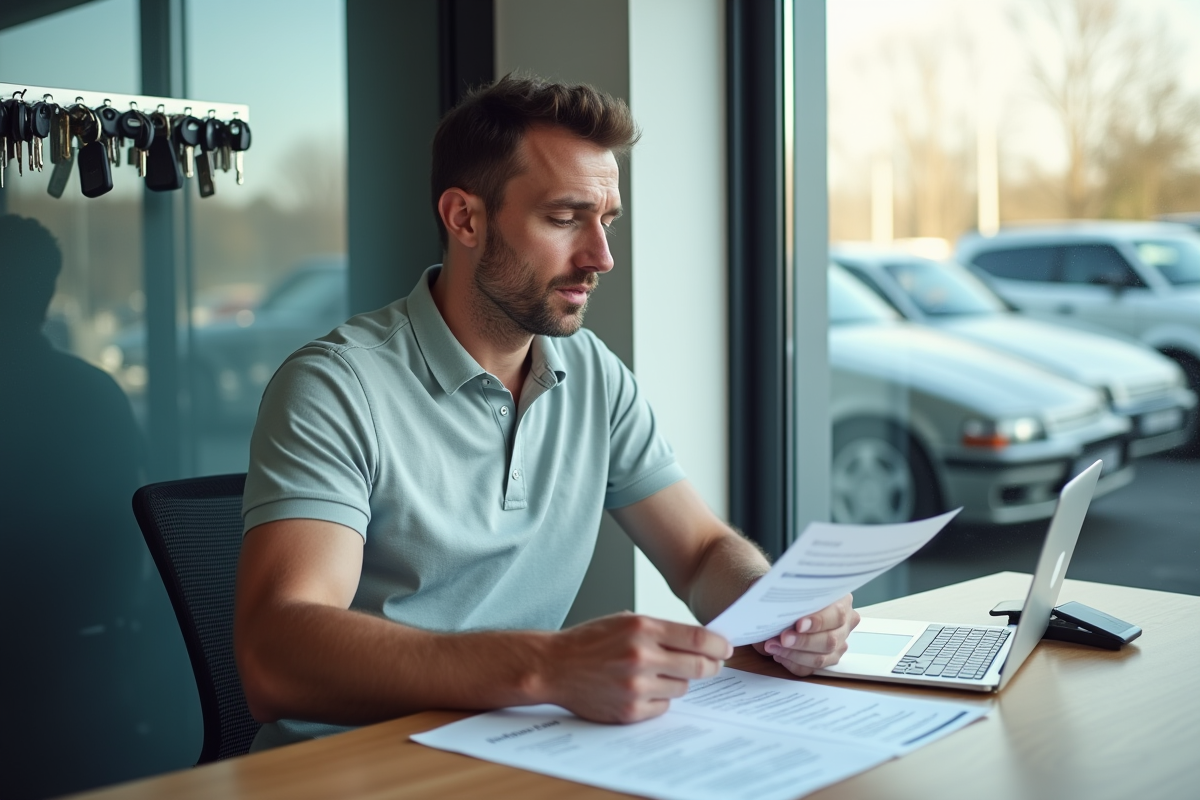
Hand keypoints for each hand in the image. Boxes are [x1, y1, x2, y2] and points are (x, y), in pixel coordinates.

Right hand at [542, 613, 731, 723]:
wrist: (554, 666)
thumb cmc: (590, 642)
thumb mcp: (626, 621)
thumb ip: (661, 630)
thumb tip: (701, 641)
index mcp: (643, 628)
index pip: (698, 639)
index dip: (718, 645)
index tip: (725, 648)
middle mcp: (642, 656)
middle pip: (698, 666)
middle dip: (709, 666)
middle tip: (710, 665)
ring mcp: (636, 685)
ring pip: (682, 688)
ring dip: (677, 682)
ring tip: (656, 674)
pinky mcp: (630, 710)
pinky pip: (663, 707)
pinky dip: (659, 700)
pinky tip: (641, 689)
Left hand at [752, 594, 858, 675]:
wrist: (789, 602)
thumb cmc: (793, 593)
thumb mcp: (793, 587)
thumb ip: (792, 595)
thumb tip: (779, 608)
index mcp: (842, 601)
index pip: (837, 614)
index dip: (818, 621)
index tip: (799, 625)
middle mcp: (845, 624)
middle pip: (830, 640)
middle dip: (803, 642)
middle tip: (783, 638)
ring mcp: (838, 645)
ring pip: (820, 658)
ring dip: (794, 654)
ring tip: (773, 646)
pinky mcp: (826, 659)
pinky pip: (810, 669)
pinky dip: (792, 663)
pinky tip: (778, 654)